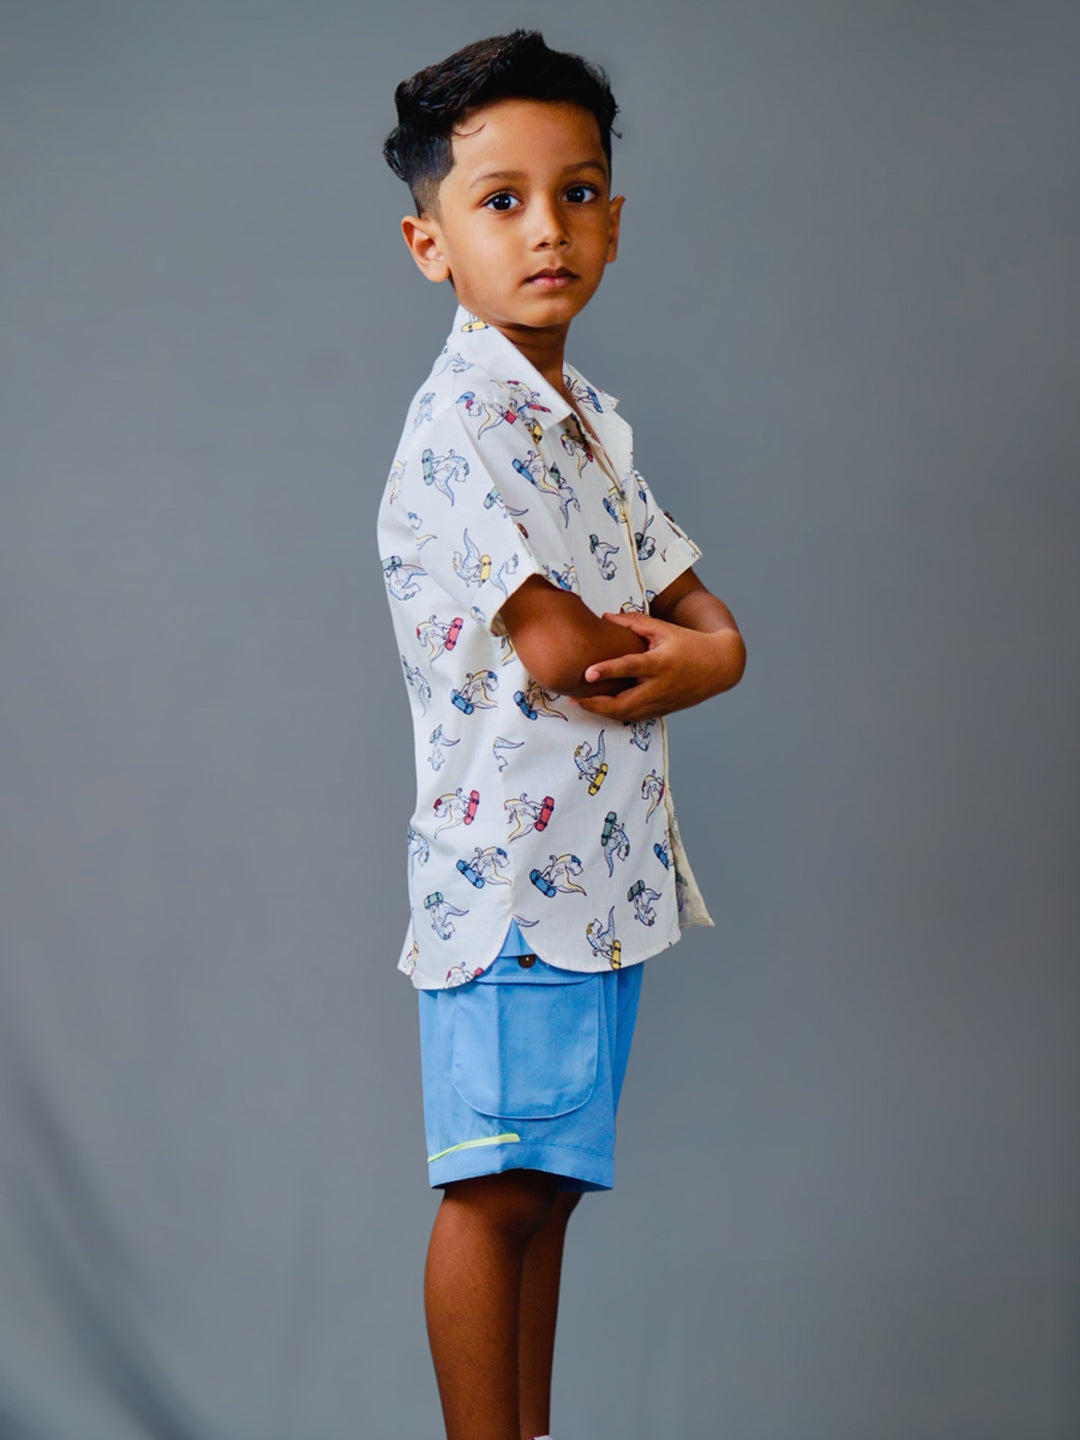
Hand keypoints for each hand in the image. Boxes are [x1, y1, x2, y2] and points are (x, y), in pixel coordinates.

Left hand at [574, 611, 738, 721]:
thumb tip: (604, 616)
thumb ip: (633, 623)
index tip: (587, 672)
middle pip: (623, 704)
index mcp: (661, 663)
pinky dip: (614, 714)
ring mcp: (661, 702)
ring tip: (580, 702)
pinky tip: (599, 708)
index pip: (631, 668)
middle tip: (573, 696)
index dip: (608, 670)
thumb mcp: (664, 628)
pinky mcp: (662, 711)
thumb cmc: (689, 643)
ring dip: (601, 711)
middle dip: (596, 704)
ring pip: (626, 715)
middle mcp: (660, 686)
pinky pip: (634, 717)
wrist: (720, 667)